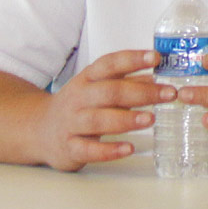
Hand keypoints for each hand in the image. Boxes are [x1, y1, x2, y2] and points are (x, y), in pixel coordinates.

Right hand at [35, 49, 173, 170]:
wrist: (38, 130)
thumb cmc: (76, 106)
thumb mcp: (95, 88)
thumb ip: (123, 81)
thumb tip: (155, 74)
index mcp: (86, 79)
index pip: (109, 64)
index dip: (132, 59)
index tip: (156, 57)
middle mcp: (78, 98)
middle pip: (109, 92)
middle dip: (141, 92)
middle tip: (169, 93)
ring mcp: (72, 123)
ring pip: (98, 119)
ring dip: (126, 119)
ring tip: (151, 119)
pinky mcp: (70, 148)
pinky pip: (89, 149)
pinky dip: (109, 150)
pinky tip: (129, 148)